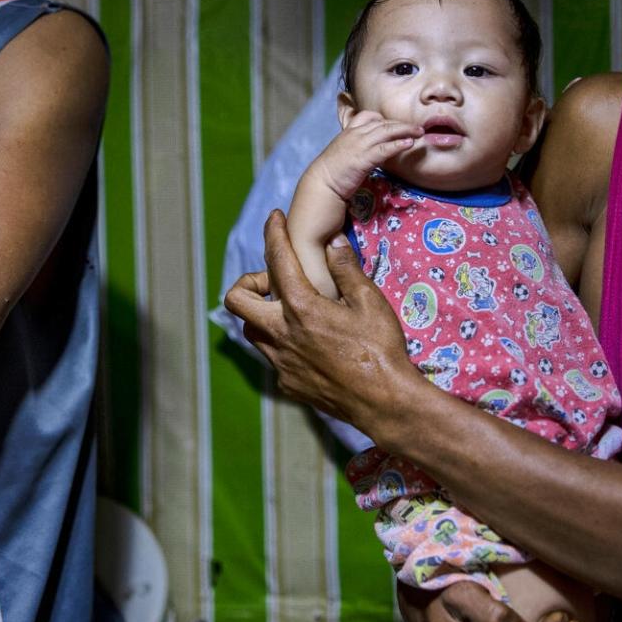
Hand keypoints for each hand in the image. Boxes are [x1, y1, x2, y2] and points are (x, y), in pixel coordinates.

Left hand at [223, 210, 420, 437]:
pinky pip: (272, 357)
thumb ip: (346, 268)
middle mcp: (281, 335)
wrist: (385, 403)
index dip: (273, 232)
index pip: (276, 260)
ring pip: (251, 331)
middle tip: (274, 281)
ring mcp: (280, 363)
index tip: (274, 218)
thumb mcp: (369, 301)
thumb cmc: (381, 349)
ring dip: (262, 315)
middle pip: (237, 301)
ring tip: (290, 310)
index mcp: (301, 308)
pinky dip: (280, 342)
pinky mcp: (287, 384)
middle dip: (248, 283)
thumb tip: (332, 241)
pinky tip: (307, 342)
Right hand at [306, 110, 420, 201]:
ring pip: (386, 131)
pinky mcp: (364, 158)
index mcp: (349, 131)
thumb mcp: (343, 152)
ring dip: (405, 130)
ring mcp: (359, 145)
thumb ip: (356, 146)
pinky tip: (409, 144)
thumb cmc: (333, 171)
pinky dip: (398, 144)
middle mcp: (355, 134)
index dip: (385, 119)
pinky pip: (384, 148)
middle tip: (417, 127)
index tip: (396, 125)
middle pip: (383, 123)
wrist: (322, 183)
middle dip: (402, 124)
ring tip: (419, 132)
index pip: (369, 116)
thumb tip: (370, 149)